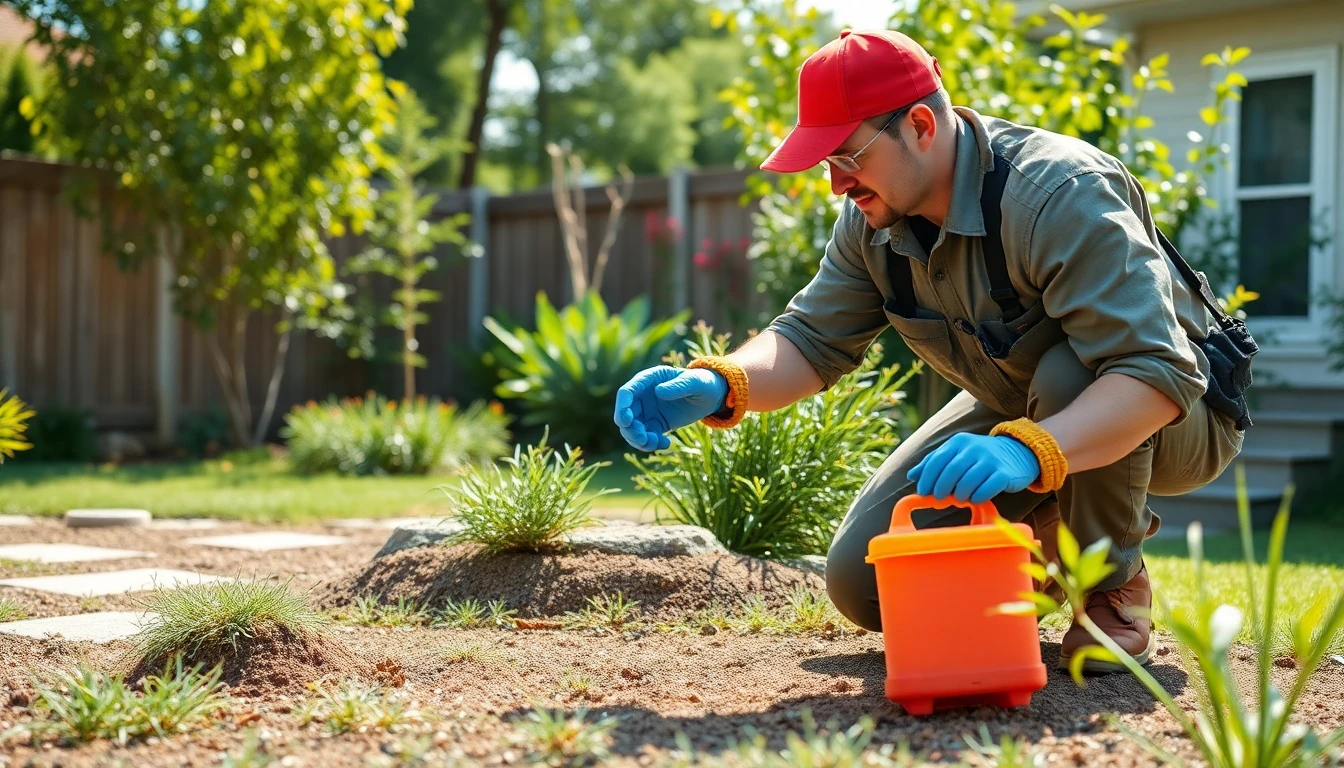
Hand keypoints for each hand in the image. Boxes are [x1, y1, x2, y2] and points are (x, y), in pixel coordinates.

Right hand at [613, 366, 728, 450]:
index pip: (626, 392)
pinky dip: (651, 444)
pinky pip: (645, 437)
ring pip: (632, 429)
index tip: (626, 421)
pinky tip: (666, 443)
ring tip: (659, 443)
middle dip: (630, 430)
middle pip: (625, 414)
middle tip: (644, 440)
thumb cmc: (702, 382)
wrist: (711, 396)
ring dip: (639, 440)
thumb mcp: (694, 382)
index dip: (622, 406)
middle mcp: (643, 396)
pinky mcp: (654, 424)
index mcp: (648, 380)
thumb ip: (678, 386)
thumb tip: (658, 392)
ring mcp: (647, 411)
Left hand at [906, 433, 1039, 503]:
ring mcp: (990, 460)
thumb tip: (911, 475)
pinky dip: (977, 497)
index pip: (937, 460)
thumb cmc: (979, 457)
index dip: (927, 478)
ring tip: (958, 499)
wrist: (1017, 452)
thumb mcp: (956, 454)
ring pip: (967, 482)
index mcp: (959, 442)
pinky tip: (975, 499)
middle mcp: (974, 448)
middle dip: (941, 488)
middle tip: (938, 499)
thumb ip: (934, 463)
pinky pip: (986, 489)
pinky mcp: (1004, 474)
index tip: (923, 492)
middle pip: (951, 471)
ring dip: (959, 495)